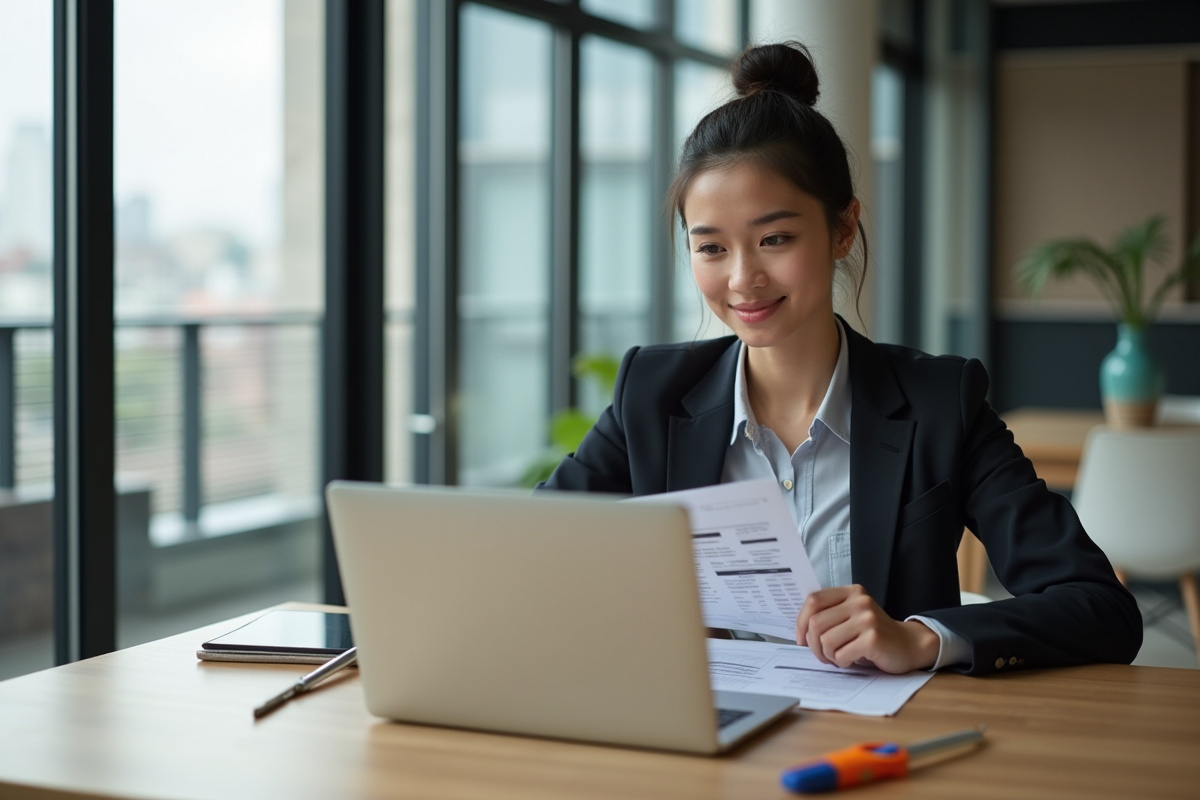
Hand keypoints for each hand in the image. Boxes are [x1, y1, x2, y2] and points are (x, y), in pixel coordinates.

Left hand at [795, 585, 939, 673]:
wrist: (908, 644)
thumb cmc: (874, 634)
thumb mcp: (852, 616)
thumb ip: (830, 615)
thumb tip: (801, 631)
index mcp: (851, 592)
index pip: (813, 600)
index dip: (801, 622)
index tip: (802, 638)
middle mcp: (859, 602)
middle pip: (816, 623)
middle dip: (813, 645)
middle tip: (822, 655)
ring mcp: (867, 619)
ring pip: (826, 641)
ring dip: (828, 656)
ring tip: (838, 657)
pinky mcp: (873, 638)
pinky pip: (841, 654)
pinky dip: (841, 662)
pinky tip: (851, 660)